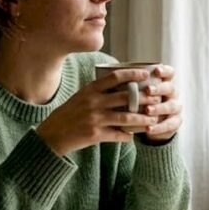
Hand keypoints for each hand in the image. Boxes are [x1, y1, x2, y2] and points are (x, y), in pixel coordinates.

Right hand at [36, 68, 158, 155]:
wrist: (51, 135)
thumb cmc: (68, 114)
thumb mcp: (80, 97)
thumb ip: (98, 91)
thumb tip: (120, 83)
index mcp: (90, 90)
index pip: (115, 76)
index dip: (132, 74)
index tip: (145, 74)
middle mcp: (93, 102)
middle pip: (125, 97)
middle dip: (144, 98)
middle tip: (157, 98)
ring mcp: (95, 119)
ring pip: (127, 118)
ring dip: (142, 119)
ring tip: (153, 119)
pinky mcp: (95, 135)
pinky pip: (119, 135)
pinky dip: (128, 136)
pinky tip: (134, 136)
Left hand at [141, 64, 181, 143]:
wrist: (153, 125)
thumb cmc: (142, 104)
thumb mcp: (138, 95)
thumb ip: (134, 88)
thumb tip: (115, 81)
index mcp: (165, 83)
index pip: (170, 73)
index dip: (164, 71)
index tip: (156, 71)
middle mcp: (172, 94)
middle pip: (170, 88)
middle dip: (159, 89)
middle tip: (148, 90)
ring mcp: (175, 108)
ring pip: (171, 106)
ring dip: (158, 108)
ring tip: (147, 110)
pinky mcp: (175, 122)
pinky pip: (169, 125)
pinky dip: (158, 127)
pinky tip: (148, 128)